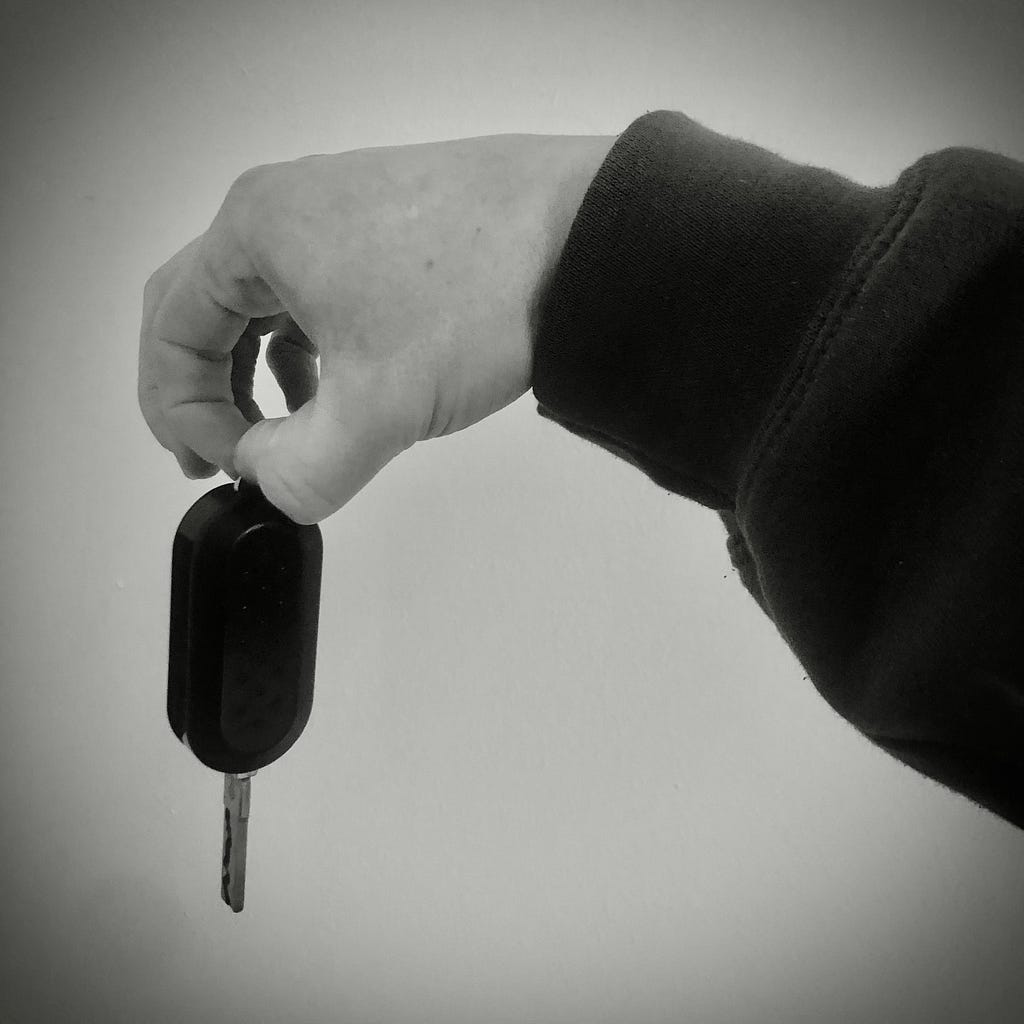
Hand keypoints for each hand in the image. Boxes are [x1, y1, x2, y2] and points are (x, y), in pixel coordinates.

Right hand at [138, 132, 613, 522]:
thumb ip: (300, 473)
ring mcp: (342, 213)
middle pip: (204, 312)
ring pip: (262, 305)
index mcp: (256, 230)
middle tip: (222, 456)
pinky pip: (317, 296)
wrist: (591, 243)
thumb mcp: (377, 409)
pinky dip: (310, 351)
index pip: (170, 333)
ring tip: (284, 433)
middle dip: (205, 393)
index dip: (181, 416)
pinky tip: (340, 390)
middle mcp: (289, 208)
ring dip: (259, 376)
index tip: (223, 468)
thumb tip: (269, 489)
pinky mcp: (388, 231)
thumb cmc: (487, 293)